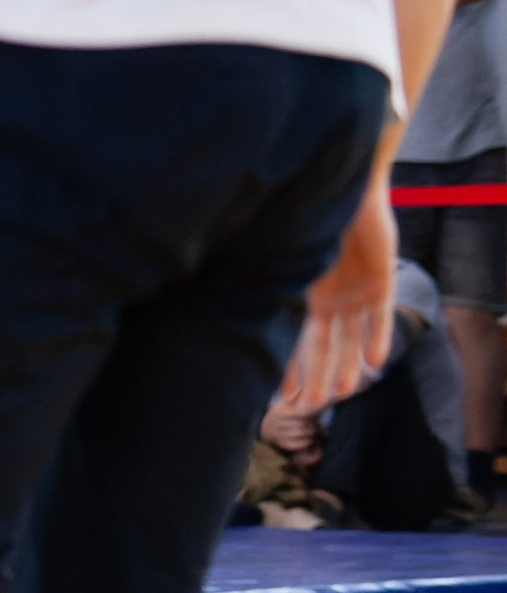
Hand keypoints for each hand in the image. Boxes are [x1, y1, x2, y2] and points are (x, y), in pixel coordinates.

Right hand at [281, 187, 395, 413]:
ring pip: (350, 337)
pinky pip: (380, 315)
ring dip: (345, 364)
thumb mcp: (280, 254)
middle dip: (316, 376)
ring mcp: (355, 290)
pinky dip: (377, 337)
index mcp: (301, 293)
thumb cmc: (307, 216)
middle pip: (322, 346)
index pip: (294, 339)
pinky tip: (374, 363)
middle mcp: (327, 297)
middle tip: (309, 406)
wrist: (346, 186)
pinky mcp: (381, 278)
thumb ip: (260, 279)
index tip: (280, 395)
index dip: (288, 368)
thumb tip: (211, 295)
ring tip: (341, 393)